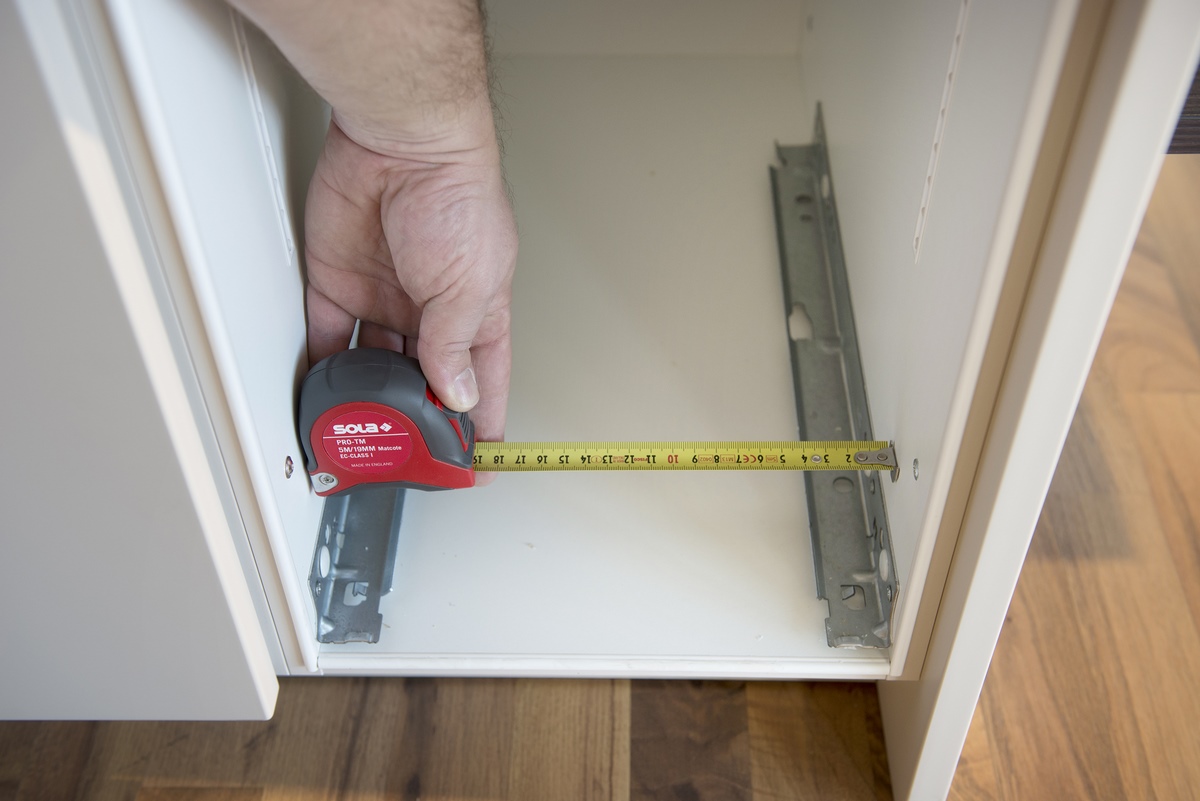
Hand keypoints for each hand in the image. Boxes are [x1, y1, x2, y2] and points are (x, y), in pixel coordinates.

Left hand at [303, 118, 516, 445]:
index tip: (473, 467)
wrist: (401, 143)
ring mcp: (384, 300)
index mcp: (476, 315)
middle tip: (403, 459)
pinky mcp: (338, 284)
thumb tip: (454, 396)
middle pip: (423, 383)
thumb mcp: (469, 287)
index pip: (482, 385)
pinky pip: (328, 337)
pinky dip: (324, 369)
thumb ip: (454, 347)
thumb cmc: (457, 199)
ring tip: (358, 435)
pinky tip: (321, 396)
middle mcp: (430, 313)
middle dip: (415, 422)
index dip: (479, 428)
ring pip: (373, 367)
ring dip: (367, 400)